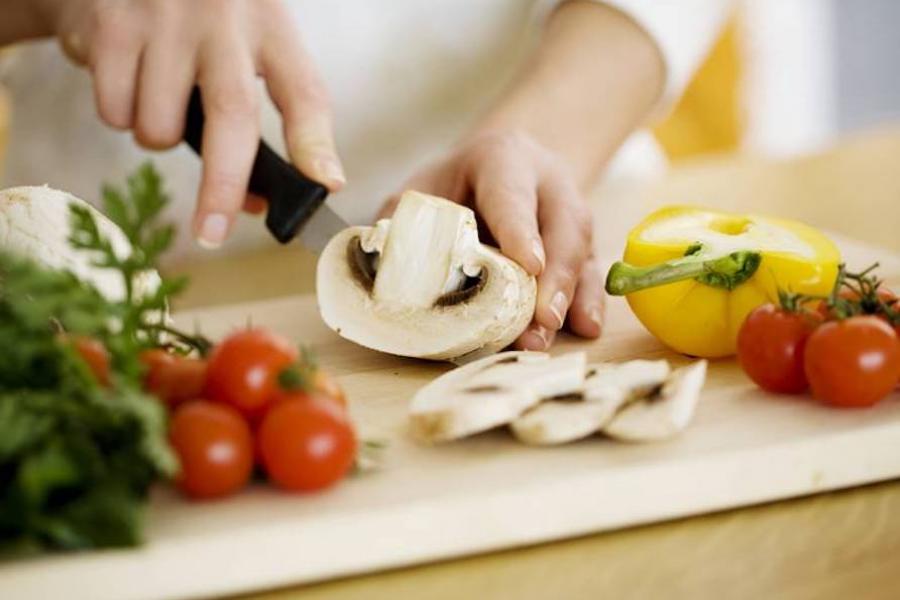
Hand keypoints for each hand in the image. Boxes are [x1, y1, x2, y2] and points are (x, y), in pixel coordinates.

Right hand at [37, 0, 343, 246]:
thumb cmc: (196, 20)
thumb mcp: (241, 45)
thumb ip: (253, 114)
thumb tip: (254, 203)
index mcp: (270, 24)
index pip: (304, 91)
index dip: (316, 144)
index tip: (326, 186)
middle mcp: (224, 17)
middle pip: (232, 116)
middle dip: (223, 186)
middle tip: (213, 233)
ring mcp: (166, 17)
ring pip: (161, 127)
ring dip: (158, 139)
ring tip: (159, 100)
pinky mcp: (112, 22)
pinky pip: (114, 110)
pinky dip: (117, 114)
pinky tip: (124, 75)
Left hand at [380, 130, 604, 350]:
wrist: (499, 167)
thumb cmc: (454, 184)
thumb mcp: (423, 189)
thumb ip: (402, 222)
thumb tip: (378, 267)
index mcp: (503, 159)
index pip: (513, 194)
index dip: (520, 230)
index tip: (528, 265)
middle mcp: (547, 182)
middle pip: (562, 225)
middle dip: (555, 276)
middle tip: (542, 319)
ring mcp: (570, 211)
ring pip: (582, 250)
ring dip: (570, 296)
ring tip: (551, 334)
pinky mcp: (582, 242)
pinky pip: (593, 269)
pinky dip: (590, 301)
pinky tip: (586, 328)